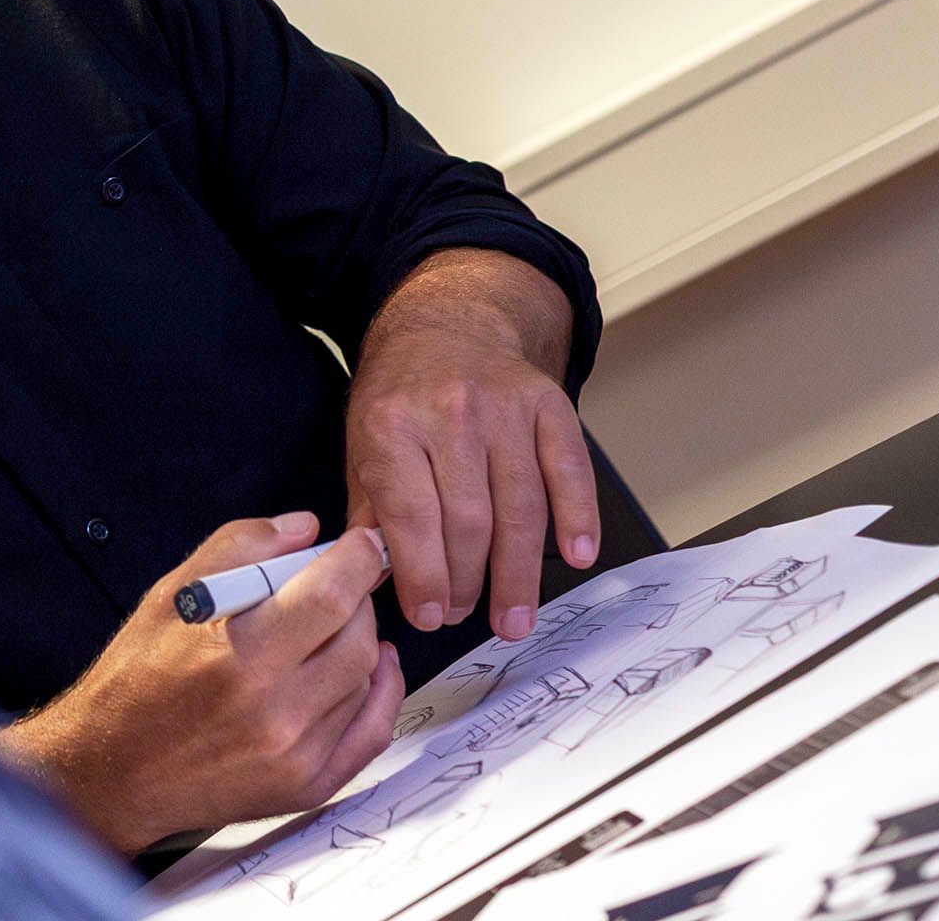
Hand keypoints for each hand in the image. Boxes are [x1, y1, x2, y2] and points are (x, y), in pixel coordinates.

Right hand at [0, 515, 402, 853]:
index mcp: (238, 656)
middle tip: (340, 583)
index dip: (356, 560)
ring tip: (331, 627)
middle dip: (358, 598)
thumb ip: (239, 548)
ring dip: (359, 642)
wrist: (116, 771)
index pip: (329, 596)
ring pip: (364, 679)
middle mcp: (274, 711)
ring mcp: (296, 756)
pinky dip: (381, 693)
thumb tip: (303, 527)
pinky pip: (371, 733)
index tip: (361, 545)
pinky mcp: (307, 787)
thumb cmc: (136, 681)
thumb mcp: (170, 596)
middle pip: (356, 637)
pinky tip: (371, 669)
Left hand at [348, 250, 598, 643]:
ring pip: (518, 507)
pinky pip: (569, 469)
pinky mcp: (547, 405)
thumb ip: (368, 509)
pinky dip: (577, 517)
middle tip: (464, 616)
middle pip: (467, 521)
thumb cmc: (400, 393)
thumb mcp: (361, 441)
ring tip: (513, 616)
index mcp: (391, 425)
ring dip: (518, 574)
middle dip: (466, 583)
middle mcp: (449, 414)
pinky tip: (576, 555)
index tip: (428, 615)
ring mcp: (503, 409)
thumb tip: (373, 578)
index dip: (421, 575)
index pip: (410, 517)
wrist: (445, 323)